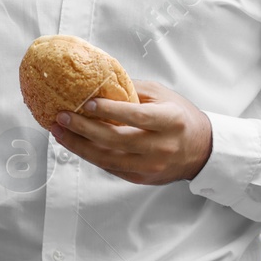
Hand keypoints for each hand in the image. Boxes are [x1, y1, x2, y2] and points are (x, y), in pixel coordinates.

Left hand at [48, 80, 213, 184]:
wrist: (201, 150)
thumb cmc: (179, 117)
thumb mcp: (162, 95)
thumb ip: (131, 90)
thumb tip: (97, 82)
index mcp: (170, 121)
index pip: (136, 117)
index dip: (110, 111)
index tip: (86, 103)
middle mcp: (161, 146)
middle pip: (116, 140)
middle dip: (84, 129)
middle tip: (61, 117)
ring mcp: (151, 166)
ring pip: (108, 158)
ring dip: (79, 145)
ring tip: (59, 132)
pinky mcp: (141, 178)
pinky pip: (110, 167)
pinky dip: (90, 155)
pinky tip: (74, 143)